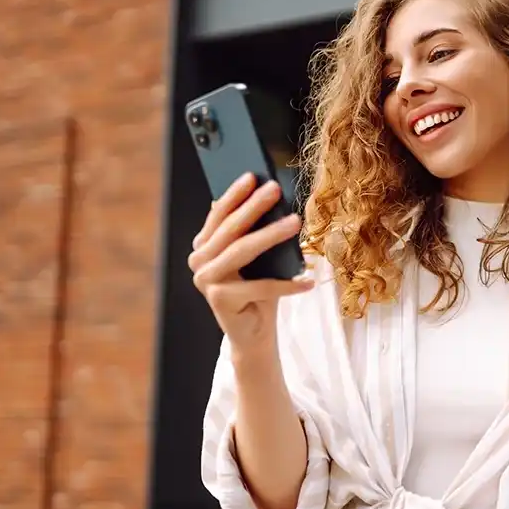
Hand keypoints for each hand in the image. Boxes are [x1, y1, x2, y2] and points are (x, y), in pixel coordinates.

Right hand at [188, 173, 313, 348]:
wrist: (253, 333)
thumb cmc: (258, 291)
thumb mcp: (258, 258)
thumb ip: (254, 233)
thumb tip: (269, 198)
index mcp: (204, 245)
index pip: (219, 214)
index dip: (236, 193)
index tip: (254, 175)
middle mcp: (199, 261)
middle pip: (230, 229)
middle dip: (254, 206)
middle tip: (275, 189)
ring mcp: (206, 281)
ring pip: (242, 251)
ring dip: (271, 235)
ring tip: (296, 222)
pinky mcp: (220, 300)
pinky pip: (260, 286)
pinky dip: (288, 284)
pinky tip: (308, 280)